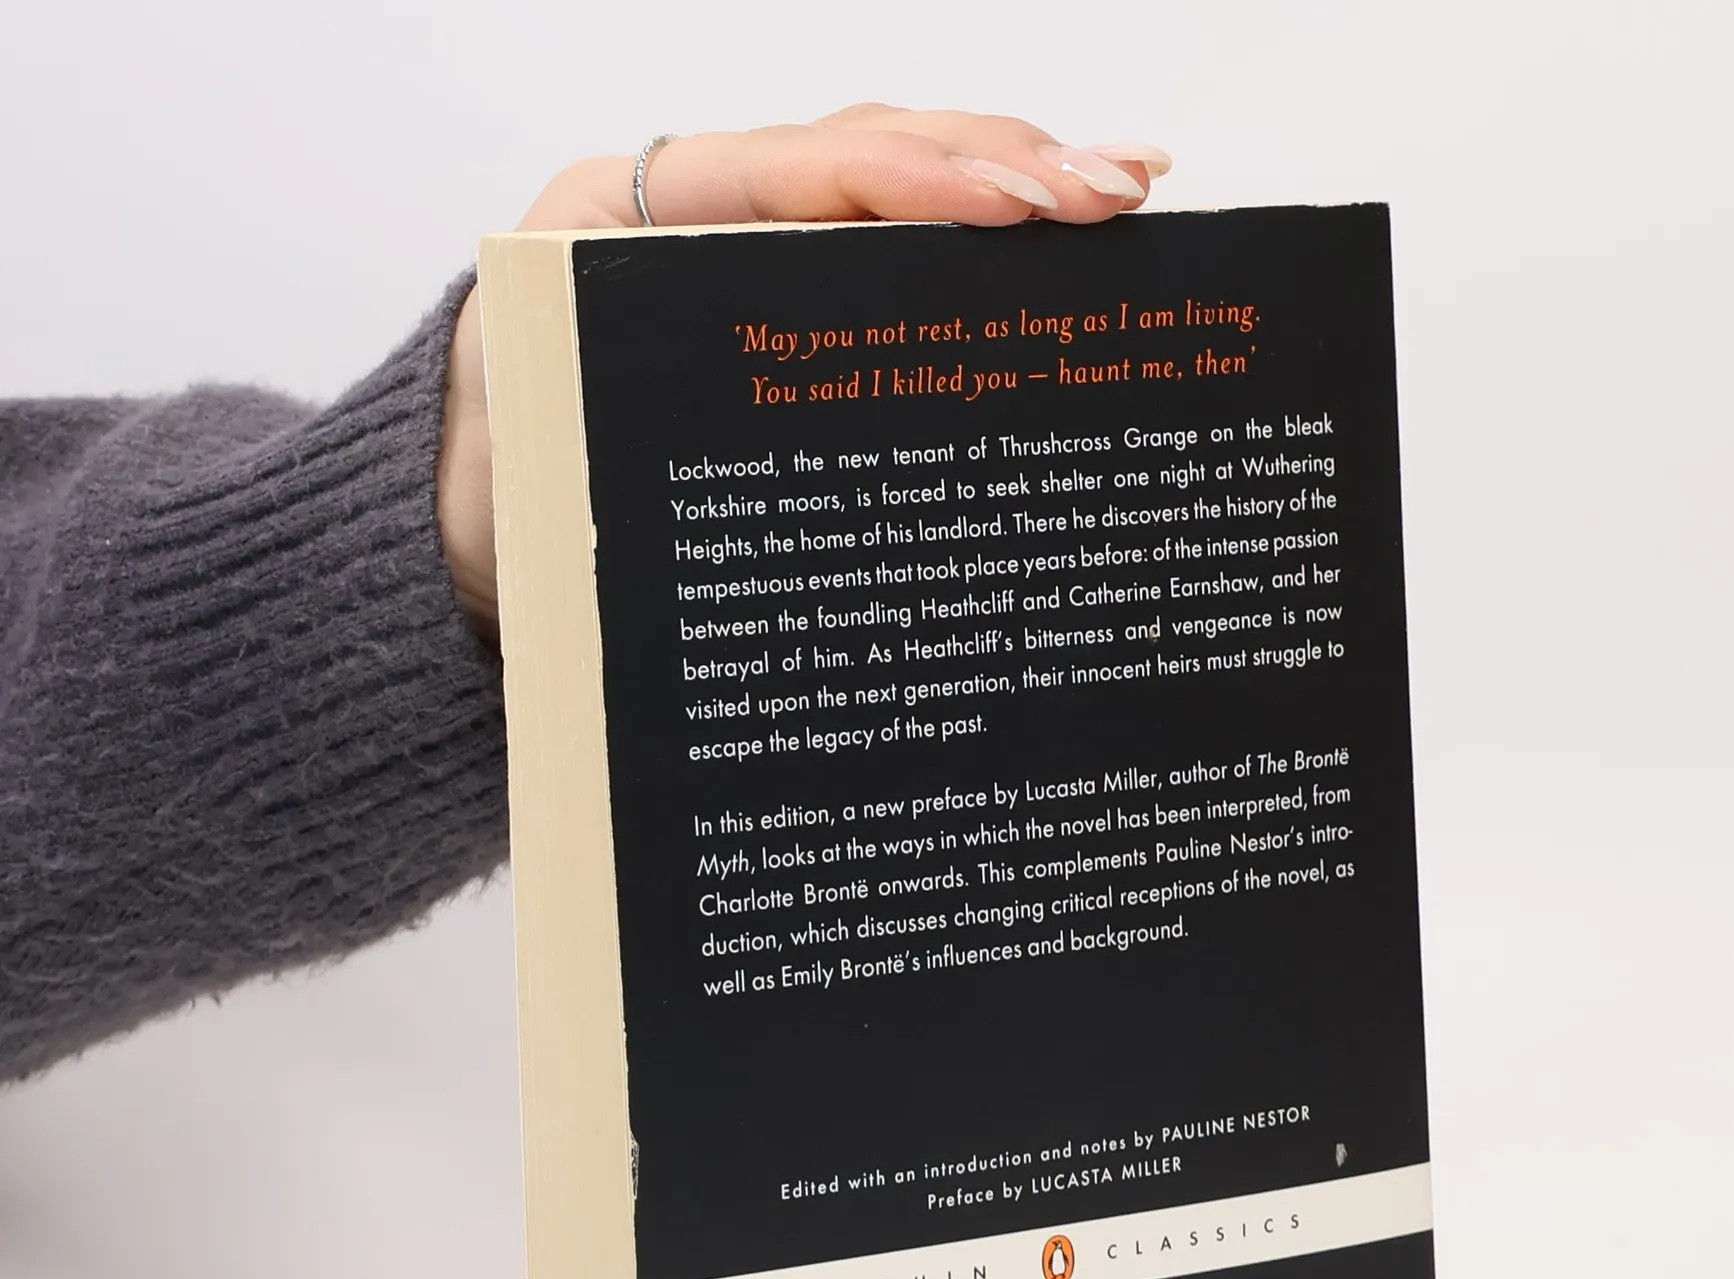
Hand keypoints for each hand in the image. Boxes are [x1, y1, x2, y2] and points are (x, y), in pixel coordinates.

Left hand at [437, 104, 1171, 631]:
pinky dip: (969, 237)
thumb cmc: (504, 495)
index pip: (798, 174)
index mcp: (619, 218)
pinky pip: (883, 247)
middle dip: (999, 163)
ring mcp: (743, 246)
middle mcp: (691, 209)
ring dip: (1011, 181)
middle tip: (1117, 194)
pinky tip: (1060, 233)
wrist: (463, 526)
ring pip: (890, 187)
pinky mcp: (780, 295)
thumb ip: (630, 420)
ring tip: (1126, 192)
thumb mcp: (547, 452)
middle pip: (865, 153)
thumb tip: (773, 467)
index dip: (919, 180)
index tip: (1024, 207)